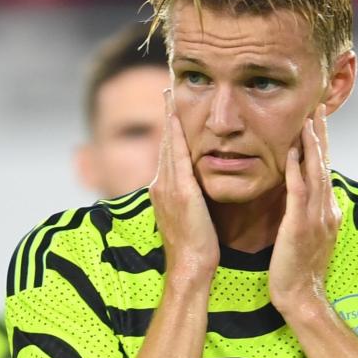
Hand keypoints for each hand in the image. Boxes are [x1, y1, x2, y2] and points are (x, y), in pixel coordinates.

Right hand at [149, 90, 219, 279]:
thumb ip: (190, 198)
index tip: (171, 108)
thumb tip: (196, 188)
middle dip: (166, 117)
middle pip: (164, 143)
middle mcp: (161, 185)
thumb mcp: (190, 217)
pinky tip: (178, 119)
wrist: (191, 267)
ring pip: (167, 145)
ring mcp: (167, 188)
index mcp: (163, 190)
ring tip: (169, 95)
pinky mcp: (180, 193)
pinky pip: (177, 157)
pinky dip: (176, 136)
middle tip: (167, 90)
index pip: (167, 153)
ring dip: (169, 119)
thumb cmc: (197, 248)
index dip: (169, 130)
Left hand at [268, 104, 341, 311]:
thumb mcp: (312, 237)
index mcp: (328, 211)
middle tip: (317, 109)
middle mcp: (327, 210)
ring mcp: (316, 217)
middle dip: (321, 136)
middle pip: (325, 165)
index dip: (322, 146)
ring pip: (316, 173)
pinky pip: (299, 192)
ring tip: (308, 121)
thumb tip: (318, 198)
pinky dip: (297, 171)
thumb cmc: (300, 270)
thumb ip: (314, 214)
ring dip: (312, 146)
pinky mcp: (301, 225)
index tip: (317, 123)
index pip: (325, 171)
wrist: (302, 297)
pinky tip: (292, 153)